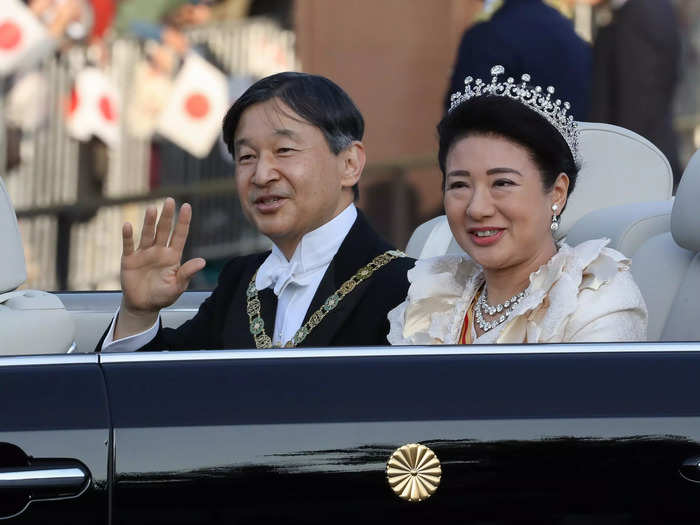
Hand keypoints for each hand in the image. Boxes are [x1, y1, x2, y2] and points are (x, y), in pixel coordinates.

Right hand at [119, 197, 204, 317]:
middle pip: (163, 230)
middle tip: (169, 200)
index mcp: (173, 256)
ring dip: (149, 222)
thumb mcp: (178, 286)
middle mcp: (159, 250)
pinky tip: (128, 225)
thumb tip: (202, 261)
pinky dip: (128, 236)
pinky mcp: (129, 259)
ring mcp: (144, 253)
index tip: (187, 206)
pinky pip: (129, 245)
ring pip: (147, 234)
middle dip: (167, 216)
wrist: (143, 305)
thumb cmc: (163, 295)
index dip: (183, 221)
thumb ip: (187, 273)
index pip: (179, 235)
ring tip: (152, 209)